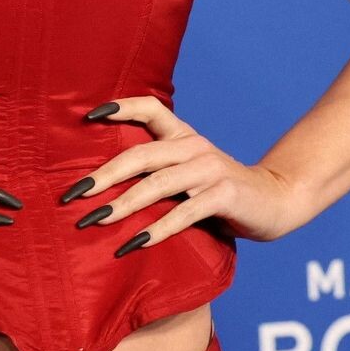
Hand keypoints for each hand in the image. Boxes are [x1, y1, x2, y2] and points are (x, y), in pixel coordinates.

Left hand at [65, 96, 305, 246]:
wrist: (276, 200)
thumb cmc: (220, 191)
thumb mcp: (189, 172)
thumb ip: (158, 171)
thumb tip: (103, 187)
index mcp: (183, 136)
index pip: (150, 108)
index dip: (120, 107)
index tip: (87, 116)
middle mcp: (194, 147)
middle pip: (140, 154)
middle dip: (103, 175)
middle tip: (72, 195)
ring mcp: (210, 169)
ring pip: (157, 184)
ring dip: (122, 205)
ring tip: (94, 220)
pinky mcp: (224, 195)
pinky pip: (184, 212)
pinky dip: (157, 229)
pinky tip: (134, 243)